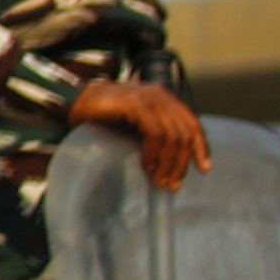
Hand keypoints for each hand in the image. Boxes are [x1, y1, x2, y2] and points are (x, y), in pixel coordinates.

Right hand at [71, 74, 212, 189]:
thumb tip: (176, 157)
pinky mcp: (135, 104)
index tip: (204, 169)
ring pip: (172, 136)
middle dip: (181, 163)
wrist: (74, 101)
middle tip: (172, 184)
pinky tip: (146, 166)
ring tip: (159, 180)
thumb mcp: (137, 122)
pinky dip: (154, 153)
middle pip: (184, 133)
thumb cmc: (104, 115)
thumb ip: (156, 129)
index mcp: (164, 98)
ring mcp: (148, 98)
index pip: (192, 123)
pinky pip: (155, 134)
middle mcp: (160, 95)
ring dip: (168, 163)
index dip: (201, 147)